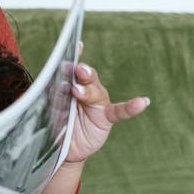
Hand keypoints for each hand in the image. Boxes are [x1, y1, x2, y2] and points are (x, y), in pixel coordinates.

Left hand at [65, 42, 148, 163]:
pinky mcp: (106, 117)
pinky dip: (132, 107)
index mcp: (69, 83)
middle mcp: (85, 89)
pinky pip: (120, 111)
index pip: (70, 68)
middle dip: (82, 72)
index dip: (73, 56)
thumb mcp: (50, 108)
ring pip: (96, 92)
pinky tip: (143, 102)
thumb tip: (56, 84)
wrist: (63, 147)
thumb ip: (54, 96)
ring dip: (89, 90)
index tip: (76, 46)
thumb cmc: (56, 123)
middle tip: (78, 70)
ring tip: (79, 90)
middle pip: (85, 77)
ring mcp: (97, 103)